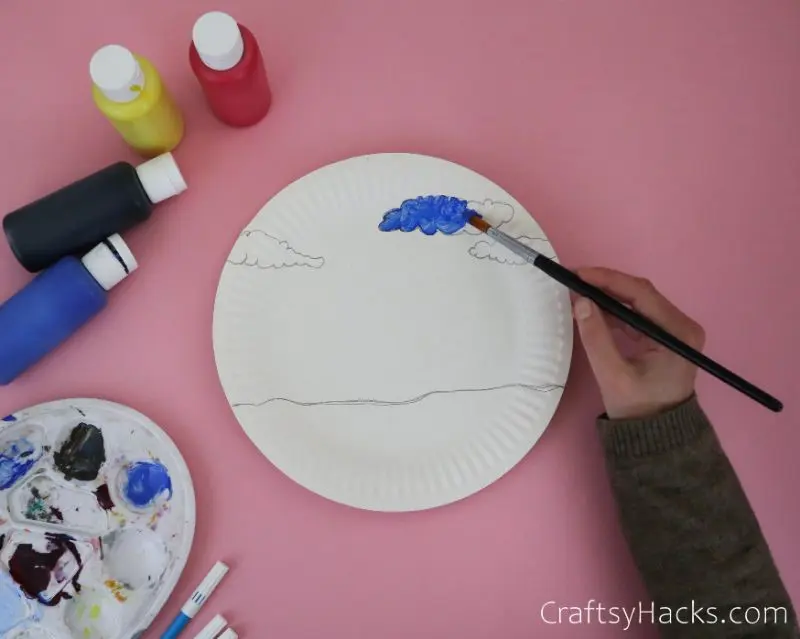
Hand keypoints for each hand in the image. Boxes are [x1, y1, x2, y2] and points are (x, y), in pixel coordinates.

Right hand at [572, 267, 705, 419]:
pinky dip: (614, 311)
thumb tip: (581, 302)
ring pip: (637, 302)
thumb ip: (596, 338)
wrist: (657, 437)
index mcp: (678, 333)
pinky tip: (593, 310)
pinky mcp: (664, 337)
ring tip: (579, 293)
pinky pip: (637, 315)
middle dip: (606, 285)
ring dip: (608, 297)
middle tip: (574, 280)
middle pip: (641, 294)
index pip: (641, 294)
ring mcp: (674, 330)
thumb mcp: (612, 375)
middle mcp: (681, 326)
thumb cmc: (638, 408)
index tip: (579, 274)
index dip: (608, 280)